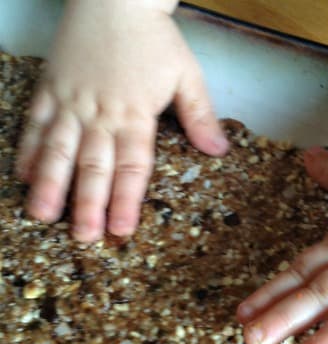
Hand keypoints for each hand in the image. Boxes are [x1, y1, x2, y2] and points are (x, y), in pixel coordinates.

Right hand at [16, 0, 227, 241]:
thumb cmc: (154, 38)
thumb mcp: (187, 75)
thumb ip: (200, 116)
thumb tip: (218, 151)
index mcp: (135, 115)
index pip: (132, 167)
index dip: (126, 201)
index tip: (121, 230)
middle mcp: (100, 114)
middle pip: (94, 167)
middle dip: (88, 204)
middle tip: (83, 237)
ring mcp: (70, 102)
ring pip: (59, 150)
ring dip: (51, 186)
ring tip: (42, 216)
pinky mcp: (50, 88)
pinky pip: (35, 123)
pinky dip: (29, 150)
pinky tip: (24, 175)